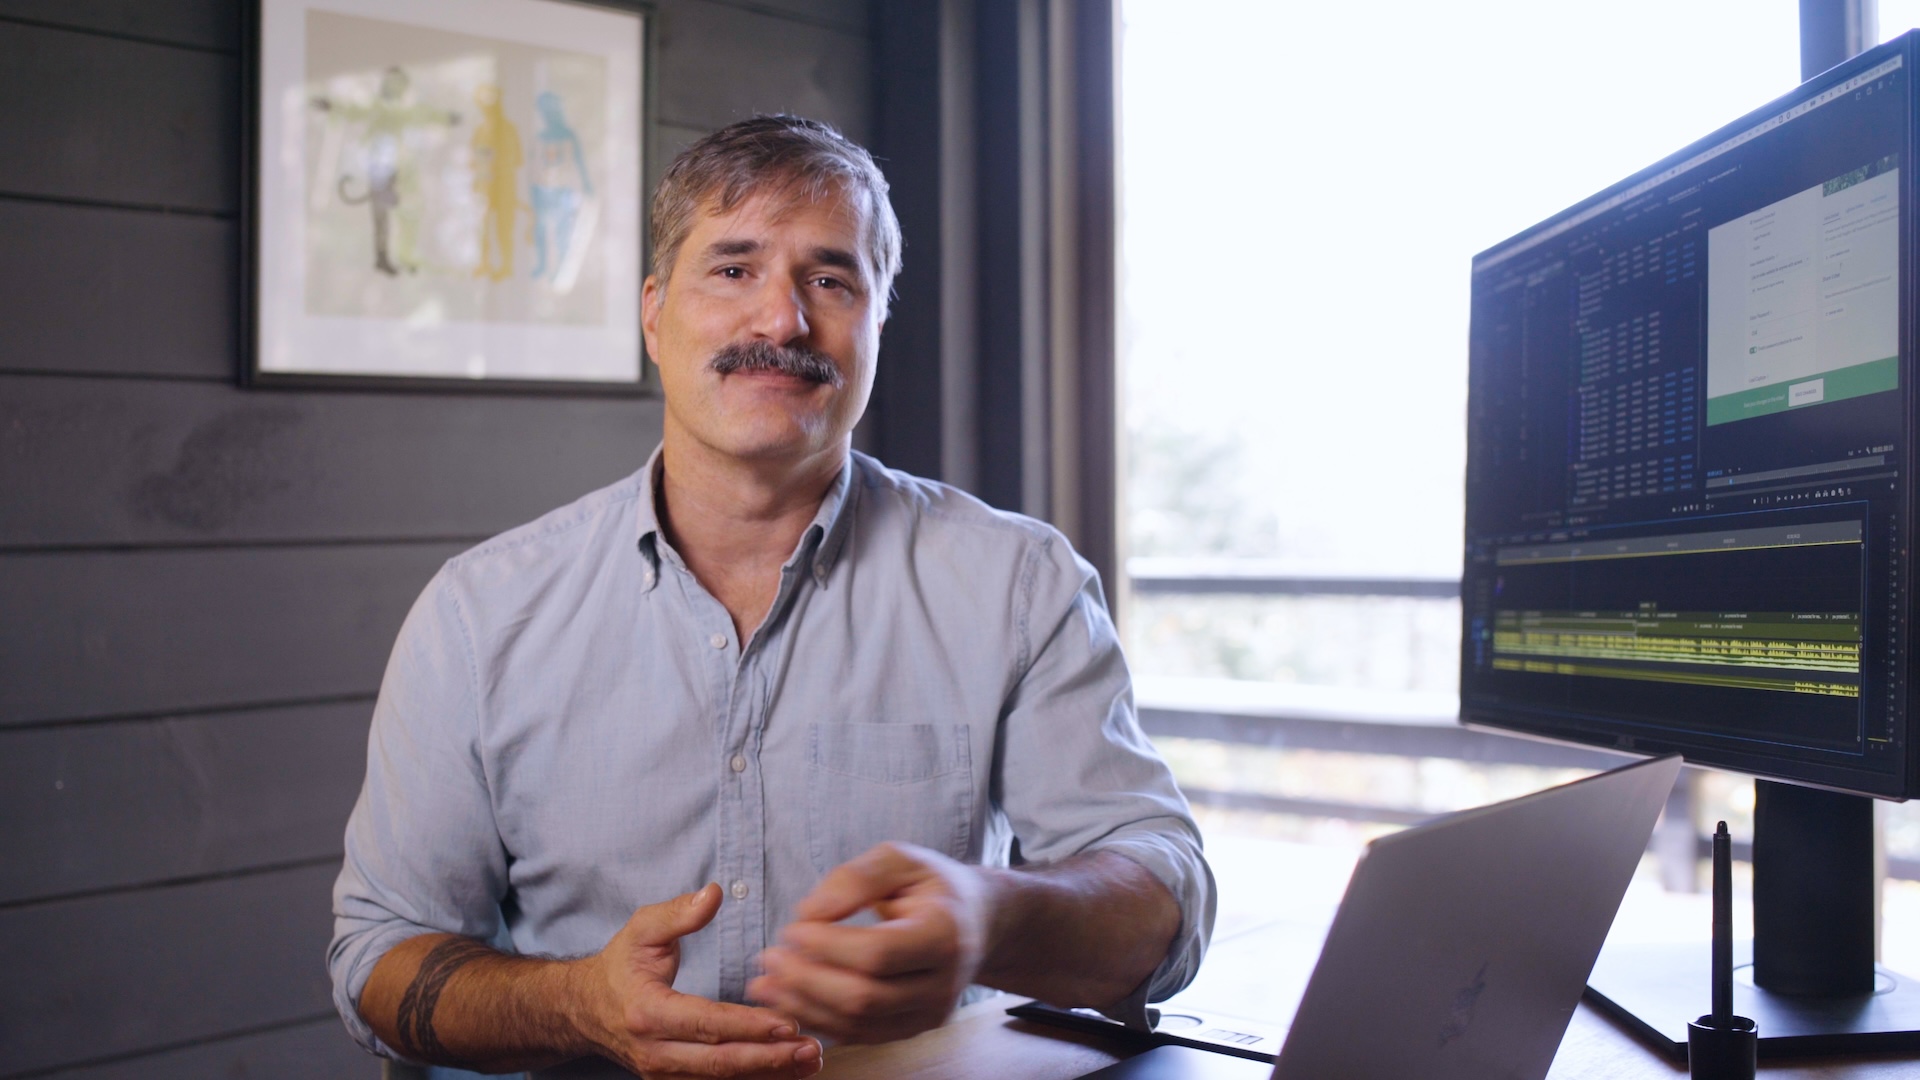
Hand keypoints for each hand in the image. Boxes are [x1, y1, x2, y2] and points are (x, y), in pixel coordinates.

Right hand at [576, 883, 822, 1077]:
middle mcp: (655, 1052)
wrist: (583, 1011)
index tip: (786, 1022)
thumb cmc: (618, 967)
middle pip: (719, 1063)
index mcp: (648, 1013)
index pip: (706, 1023)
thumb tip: (714, 893)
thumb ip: (679, 913)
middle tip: (810, 1050)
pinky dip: (753, 1079)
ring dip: (768, 1073)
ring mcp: (662, 1073)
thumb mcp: (641, 930)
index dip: (748, 1025)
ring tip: (809, 1062)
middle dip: (769, 1058)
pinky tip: (785, 1072)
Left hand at [748, 843, 990, 1043]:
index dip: (827, 946)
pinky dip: (820, 1021)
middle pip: (865, 997)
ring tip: (765, 984)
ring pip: (858, 1024)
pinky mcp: (913, 1028)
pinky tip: (790, 1001)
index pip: (877, 953)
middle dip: (806, 981)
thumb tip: (810, 912)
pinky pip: (861, 1035)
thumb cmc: (933, 886)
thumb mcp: (900, 860)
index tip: (791, 929)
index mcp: (944, 934)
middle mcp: (943, 983)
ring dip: (804, 1006)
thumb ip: (855, 878)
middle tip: (768, 958)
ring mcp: (930, 1013)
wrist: (976, 921)